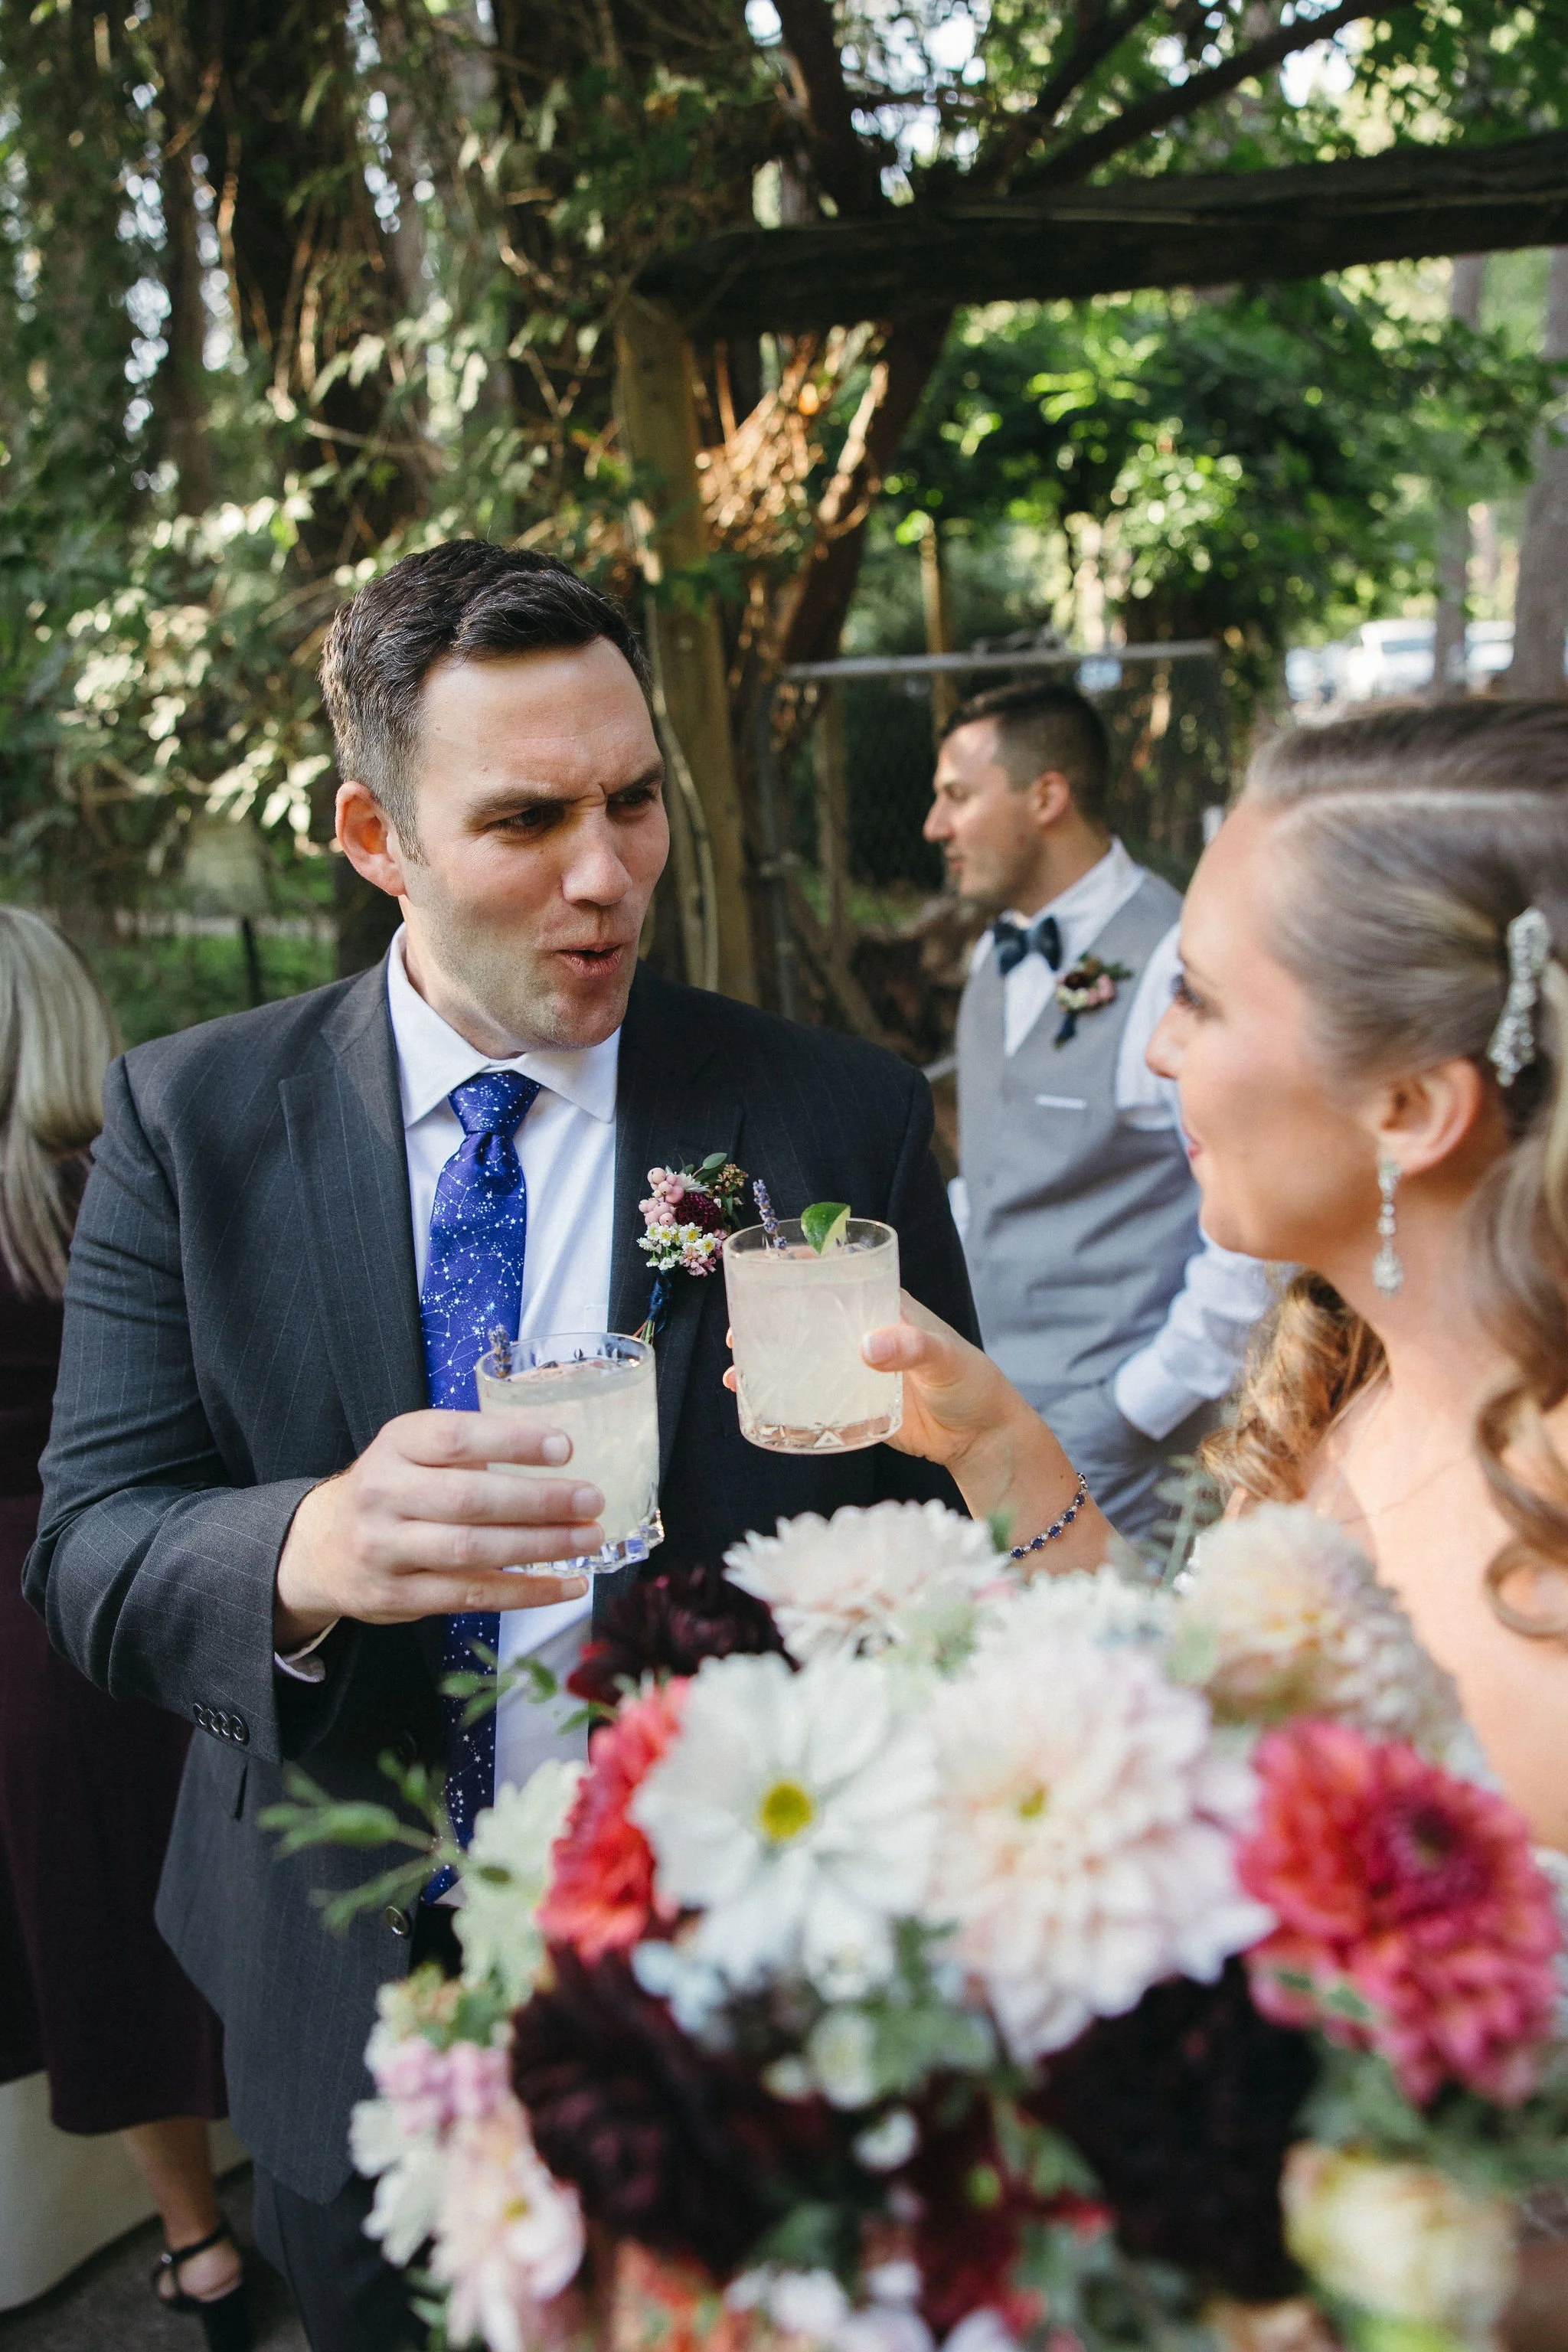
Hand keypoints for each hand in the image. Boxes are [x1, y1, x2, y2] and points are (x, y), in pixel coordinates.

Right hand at [274, 1408, 603, 1647]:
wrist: (320, 1547)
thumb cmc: (392, 1488)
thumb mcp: (413, 1449)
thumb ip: (471, 1447)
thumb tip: (559, 1452)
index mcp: (396, 1444)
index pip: (456, 1438)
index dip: (513, 1442)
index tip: (564, 1448)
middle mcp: (384, 1494)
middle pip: (470, 1499)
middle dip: (540, 1501)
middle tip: (591, 1499)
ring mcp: (386, 1550)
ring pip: (472, 1552)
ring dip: (541, 1547)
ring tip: (588, 1537)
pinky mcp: (398, 1597)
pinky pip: (471, 1597)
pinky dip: (526, 1592)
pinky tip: (566, 1585)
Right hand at [722, 1291, 1034, 1501]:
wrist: (981, 1438)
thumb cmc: (971, 1384)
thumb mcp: (945, 1358)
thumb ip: (911, 1348)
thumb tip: (866, 1347)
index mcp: (884, 1306)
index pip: (838, 1274)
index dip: (801, 1267)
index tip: (766, 1266)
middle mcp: (862, 1332)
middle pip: (806, 1317)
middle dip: (768, 1319)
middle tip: (736, 1329)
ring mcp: (855, 1370)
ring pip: (802, 1357)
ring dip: (767, 1360)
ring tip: (735, 1369)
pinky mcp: (853, 1404)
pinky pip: (811, 1397)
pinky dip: (782, 1399)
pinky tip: (757, 1405)